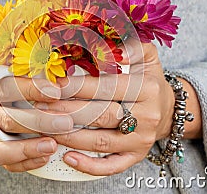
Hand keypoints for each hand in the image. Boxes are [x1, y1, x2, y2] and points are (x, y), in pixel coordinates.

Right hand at [0, 77, 74, 171]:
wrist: (5, 102)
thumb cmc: (23, 84)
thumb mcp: (27, 72)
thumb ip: (38, 70)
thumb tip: (59, 73)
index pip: (7, 87)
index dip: (31, 90)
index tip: (57, 92)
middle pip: (6, 119)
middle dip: (38, 122)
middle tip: (65, 122)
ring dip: (27, 149)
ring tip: (52, 145)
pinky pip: (8, 164)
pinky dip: (28, 162)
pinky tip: (46, 156)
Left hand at [35, 40, 176, 175]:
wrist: (167, 110)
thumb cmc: (148, 79)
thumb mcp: (147, 55)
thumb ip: (131, 43)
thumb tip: (114, 42)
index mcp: (146, 88)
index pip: (106, 87)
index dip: (77, 86)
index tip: (52, 85)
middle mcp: (145, 116)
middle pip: (99, 115)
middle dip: (66, 112)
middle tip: (39, 108)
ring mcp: (140, 140)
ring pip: (100, 141)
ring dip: (70, 136)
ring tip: (44, 129)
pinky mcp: (136, 156)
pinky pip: (112, 166)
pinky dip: (89, 165)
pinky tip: (68, 158)